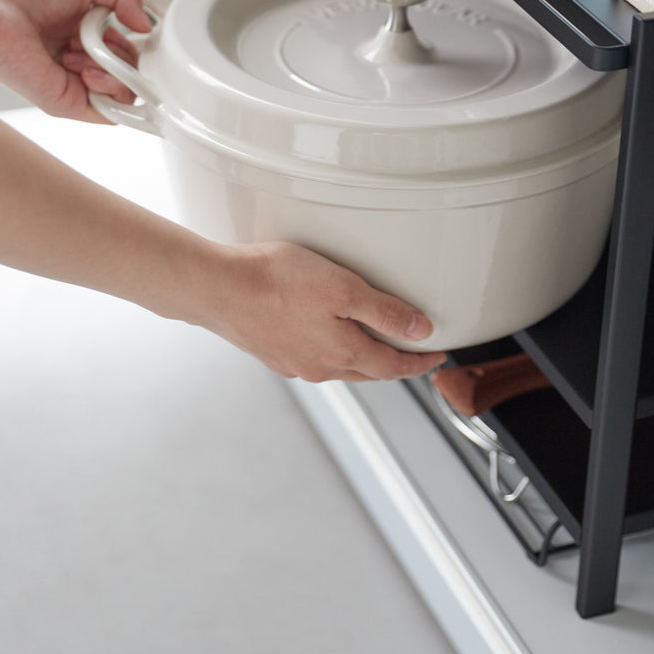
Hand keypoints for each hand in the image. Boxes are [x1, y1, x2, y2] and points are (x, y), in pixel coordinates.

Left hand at [0, 0, 151, 121]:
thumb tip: (147, 25)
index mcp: (88, 39)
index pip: (129, 54)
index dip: (134, 43)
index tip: (127, 30)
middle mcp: (83, 64)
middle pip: (131, 75)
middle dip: (123, 57)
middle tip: (99, 41)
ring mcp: (77, 87)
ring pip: (126, 95)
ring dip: (116, 73)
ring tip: (83, 55)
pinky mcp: (69, 104)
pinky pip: (111, 112)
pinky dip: (110, 91)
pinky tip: (87, 71)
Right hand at [196, 241, 446, 382]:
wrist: (217, 288)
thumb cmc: (276, 282)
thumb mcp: (343, 288)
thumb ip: (385, 312)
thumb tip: (422, 331)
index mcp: (342, 354)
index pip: (393, 366)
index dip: (419, 362)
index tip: (437, 356)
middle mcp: (318, 367)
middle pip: (367, 371)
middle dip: (392, 362)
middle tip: (411, 351)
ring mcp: (292, 362)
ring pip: (338, 365)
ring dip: (360, 356)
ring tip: (372, 339)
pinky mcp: (270, 351)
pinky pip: (311, 355)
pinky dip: (329, 348)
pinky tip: (322, 332)